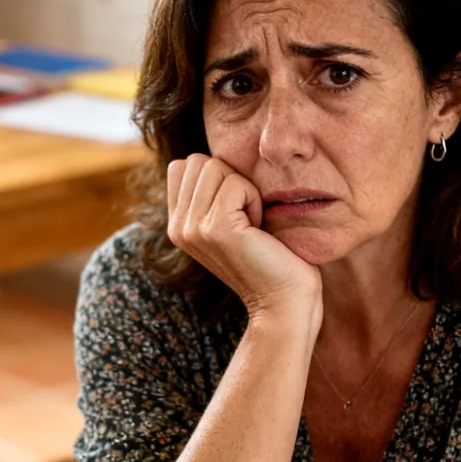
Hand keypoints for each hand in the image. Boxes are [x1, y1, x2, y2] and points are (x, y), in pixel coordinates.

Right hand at [167, 154, 320, 322]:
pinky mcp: (215, 228)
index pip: (183, 165)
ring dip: (243, 188)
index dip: (217, 176)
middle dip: (230, 179)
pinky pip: (236, 183)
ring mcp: (192, 228)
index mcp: (177, 225)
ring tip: (251, 223)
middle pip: (198, 161)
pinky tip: (258, 228)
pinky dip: (254, 199)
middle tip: (245, 216)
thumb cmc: (269, 258)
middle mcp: (177, 227)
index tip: (236, 210)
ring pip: (215, 167)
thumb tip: (212, 159)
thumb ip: (211, 195)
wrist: (283, 302)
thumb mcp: (230, 222)